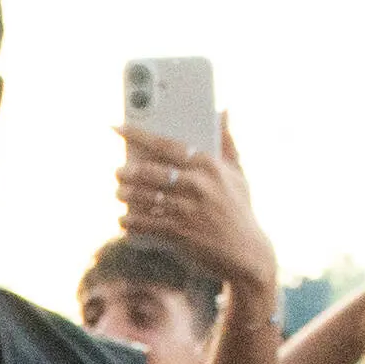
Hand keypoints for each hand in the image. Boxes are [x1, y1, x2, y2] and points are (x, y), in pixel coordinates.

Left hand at [113, 120, 278, 303]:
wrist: (246, 253)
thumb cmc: (239, 210)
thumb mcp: (237, 174)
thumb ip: (226, 142)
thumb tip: (223, 110)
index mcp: (208, 165)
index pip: (165, 144)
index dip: (137, 134)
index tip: (118, 128)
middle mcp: (197, 184)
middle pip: (149, 171)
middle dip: (127, 171)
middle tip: (118, 172)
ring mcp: (187, 209)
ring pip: (143, 196)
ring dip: (125, 195)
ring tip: (120, 193)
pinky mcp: (179, 232)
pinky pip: (145, 222)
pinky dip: (130, 221)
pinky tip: (124, 219)